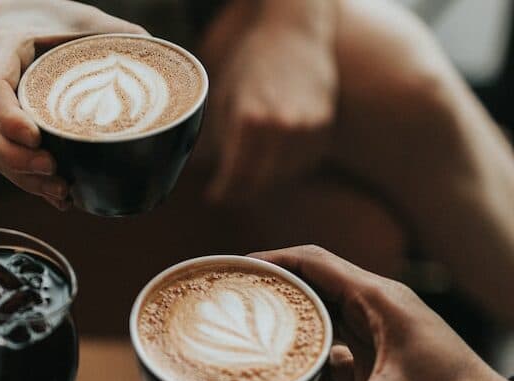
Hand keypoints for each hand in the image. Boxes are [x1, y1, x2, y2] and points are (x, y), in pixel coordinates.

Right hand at [0, 0, 146, 209]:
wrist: (15, 18)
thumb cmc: (49, 18)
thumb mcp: (81, 18)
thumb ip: (115, 35)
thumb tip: (159, 58)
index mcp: (3, 52)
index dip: (8, 118)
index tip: (36, 137)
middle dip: (15, 160)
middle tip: (53, 169)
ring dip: (25, 179)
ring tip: (63, 191)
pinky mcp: (4, 132)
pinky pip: (7, 164)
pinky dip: (32, 184)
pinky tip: (61, 198)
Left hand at [200, 0, 336, 201]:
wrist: (294, 35)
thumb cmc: (251, 64)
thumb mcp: (224, 97)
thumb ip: (217, 137)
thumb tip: (203, 171)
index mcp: (251, 118)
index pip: (237, 175)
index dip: (224, 191)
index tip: (214, 196)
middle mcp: (282, 126)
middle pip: (261, 181)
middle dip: (241, 191)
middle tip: (228, 192)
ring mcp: (308, 128)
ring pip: (284, 176)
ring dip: (265, 181)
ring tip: (249, 175)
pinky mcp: (324, 127)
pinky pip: (304, 163)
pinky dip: (288, 168)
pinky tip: (273, 159)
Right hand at [244, 246, 513, 380]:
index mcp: (380, 300)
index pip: (314, 261)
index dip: (271, 259)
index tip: (234, 268)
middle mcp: (378, 307)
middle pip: (313, 281)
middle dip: (271, 287)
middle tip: (230, 298)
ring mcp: (382, 332)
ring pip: (322, 312)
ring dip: (288, 318)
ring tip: (248, 328)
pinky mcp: (382, 357)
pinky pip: (334, 344)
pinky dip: (307, 351)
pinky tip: (286, 371)